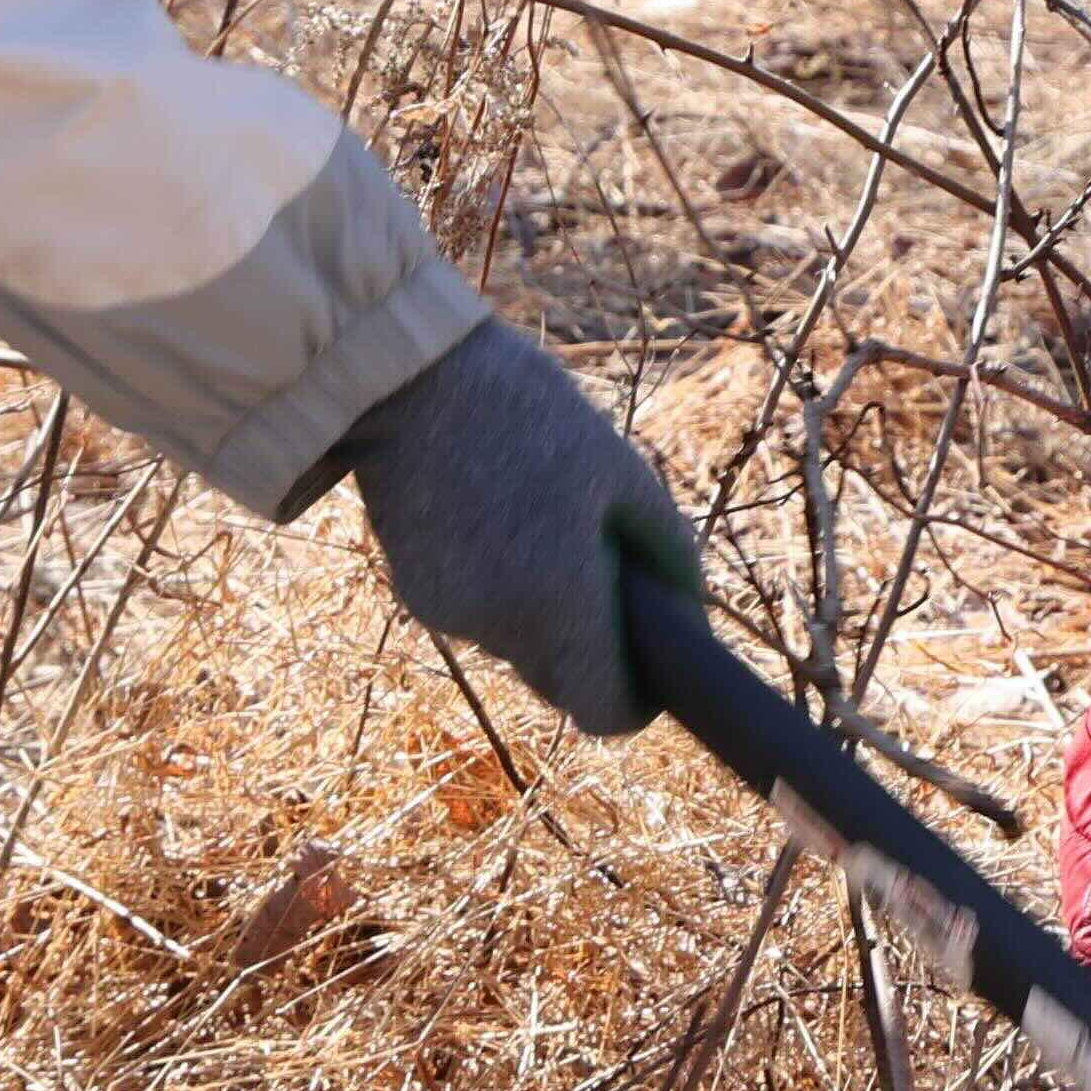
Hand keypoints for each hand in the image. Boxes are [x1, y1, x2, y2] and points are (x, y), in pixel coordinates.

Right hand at [340, 319, 696, 733]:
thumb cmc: (526, 412)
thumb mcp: (621, 470)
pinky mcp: (415, 593)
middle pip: (561, 681)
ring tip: (539, 523)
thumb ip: (666, 552)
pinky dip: (496, 587)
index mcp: (559, 601)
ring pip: (518, 646)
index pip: (605, 712)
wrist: (404, 379)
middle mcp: (500, 626)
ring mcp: (450, 615)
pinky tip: (491, 518)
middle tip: (600, 570)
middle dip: (590, 646)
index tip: (647, 661)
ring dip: (540, 609)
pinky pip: (477, 615)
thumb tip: (687, 611)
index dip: (635, 697)